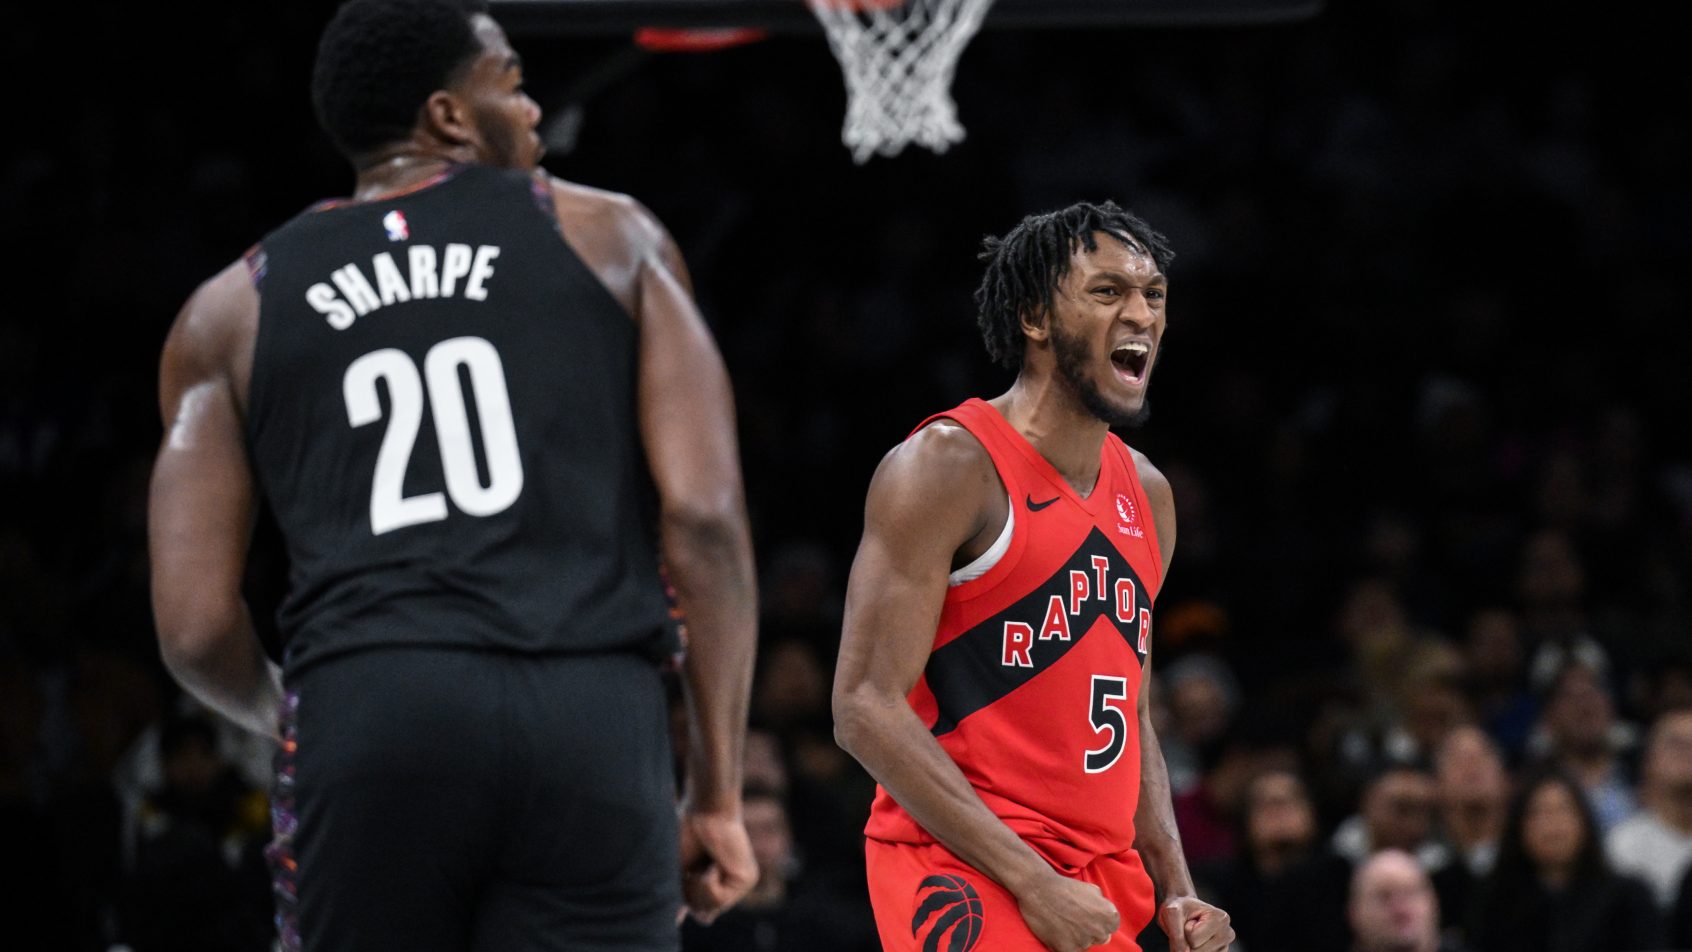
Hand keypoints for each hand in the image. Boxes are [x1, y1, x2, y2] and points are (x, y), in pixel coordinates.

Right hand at [677, 805, 757, 924]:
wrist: (702, 811)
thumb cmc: (686, 833)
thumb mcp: (678, 871)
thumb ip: (684, 898)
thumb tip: (691, 922)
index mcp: (717, 882)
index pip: (703, 912)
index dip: (689, 902)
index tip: (688, 877)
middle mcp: (732, 884)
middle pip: (703, 914)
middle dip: (688, 893)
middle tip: (692, 867)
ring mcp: (741, 883)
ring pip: (710, 909)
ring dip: (696, 887)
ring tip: (703, 863)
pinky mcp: (748, 879)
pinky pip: (718, 899)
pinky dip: (707, 882)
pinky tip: (714, 863)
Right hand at [1014, 869, 1120, 951]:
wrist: (1039, 889)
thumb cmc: (1065, 887)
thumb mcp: (1092, 889)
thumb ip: (1103, 905)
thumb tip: (1105, 918)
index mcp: (1109, 915)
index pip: (1111, 926)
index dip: (1099, 920)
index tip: (1087, 915)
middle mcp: (1100, 930)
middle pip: (1100, 937)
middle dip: (1090, 930)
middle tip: (1074, 918)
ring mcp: (1085, 941)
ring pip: (1085, 944)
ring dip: (1076, 937)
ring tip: (1063, 922)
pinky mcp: (1069, 950)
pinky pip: (1071, 950)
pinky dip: (1064, 943)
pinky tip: (1056, 930)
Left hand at [1158, 895, 1232, 951]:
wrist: (1184, 909)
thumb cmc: (1180, 908)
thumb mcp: (1173, 914)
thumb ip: (1177, 936)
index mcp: (1220, 918)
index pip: (1193, 937)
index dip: (1185, 929)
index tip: (1189, 920)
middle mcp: (1227, 933)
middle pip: (1197, 950)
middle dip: (1187, 940)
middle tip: (1190, 927)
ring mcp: (1225, 946)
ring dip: (1190, 947)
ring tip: (1194, 933)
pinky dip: (1194, 951)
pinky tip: (1198, 941)